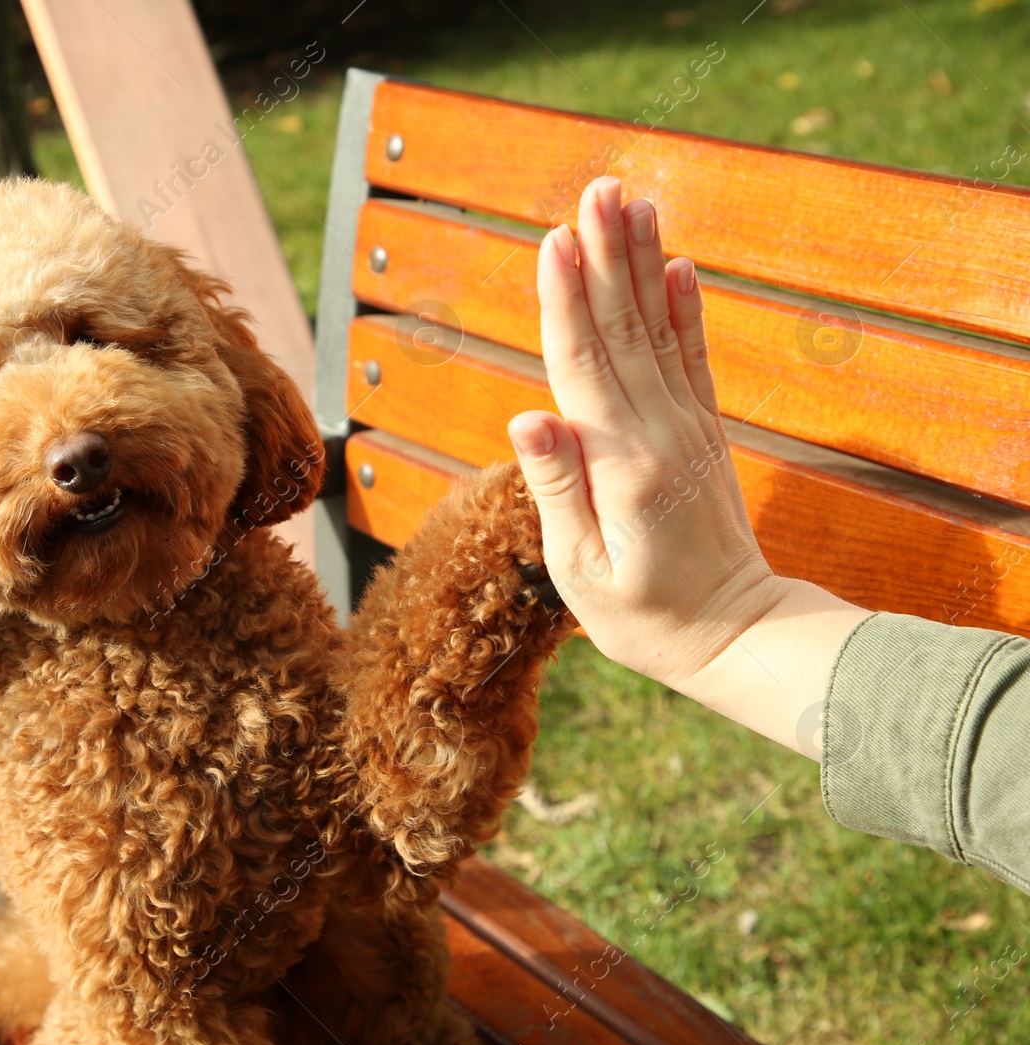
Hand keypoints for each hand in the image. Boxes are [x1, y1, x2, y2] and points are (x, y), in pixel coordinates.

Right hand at [507, 176, 780, 688]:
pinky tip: (679, 265)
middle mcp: (659, 432)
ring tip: (629, 200)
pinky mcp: (703, 433)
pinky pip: (691, 359)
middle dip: (605, 255)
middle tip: (595, 187)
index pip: (581, 365)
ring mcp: (687, 428)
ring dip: (642, 262)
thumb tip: (527, 416)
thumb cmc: (645, 617)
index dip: (564, 300)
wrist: (739, 636)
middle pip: (622, 328)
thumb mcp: (582, 571)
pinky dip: (685, 309)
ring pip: (657, 330)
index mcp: (620, 464)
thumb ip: (557, 489)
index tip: (554, 238)